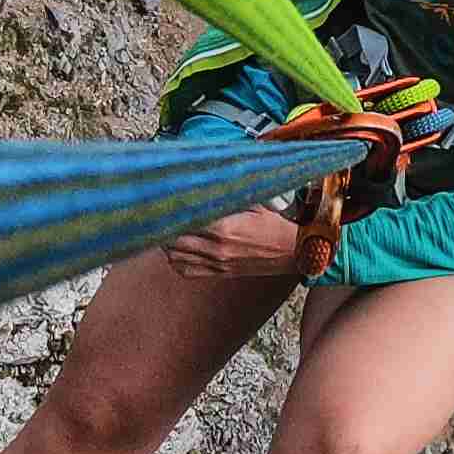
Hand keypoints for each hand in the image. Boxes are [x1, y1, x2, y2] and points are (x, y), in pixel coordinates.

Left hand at [163, 205, 312, 279]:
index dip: (170, 210)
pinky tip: (178, 249)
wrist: (292, 252)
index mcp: (224, 227)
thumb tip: (205, 180)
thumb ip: (227, 194)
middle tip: (160, 213)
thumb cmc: (274, 226)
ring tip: (167, 230)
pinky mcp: (218, 273)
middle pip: (173, 239)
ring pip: (175, 257)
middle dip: (164, 226)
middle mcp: (217, 248)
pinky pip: (186, 271)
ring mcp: (216, 263)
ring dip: (167, 243)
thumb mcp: (253, 202)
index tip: (162, 200)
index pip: (184, 218)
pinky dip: (176, 261)